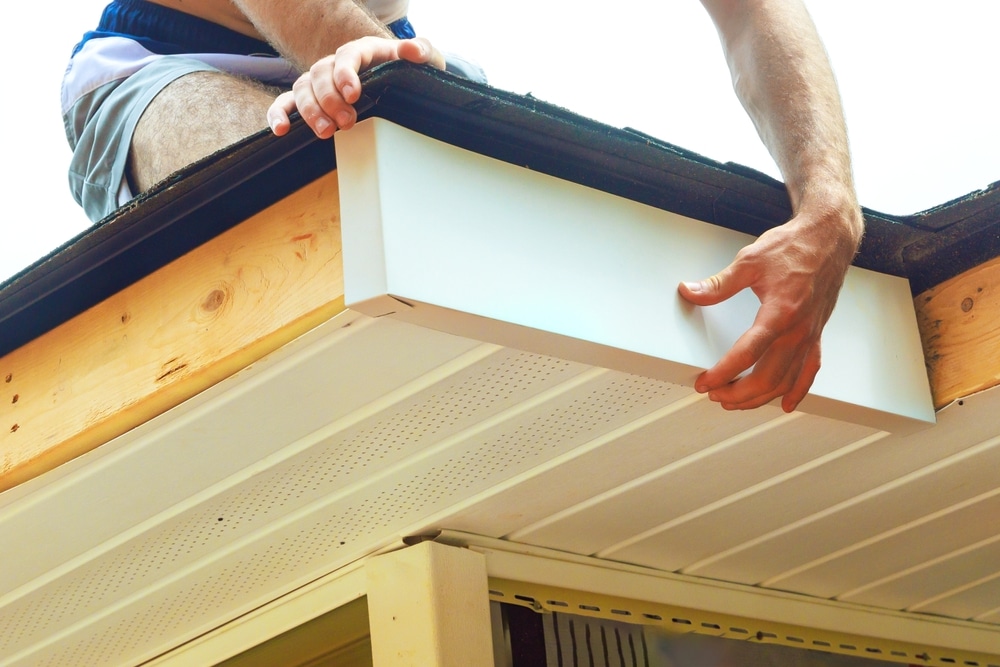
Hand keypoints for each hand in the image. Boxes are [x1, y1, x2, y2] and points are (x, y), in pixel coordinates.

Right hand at [267, 36, 445, 138]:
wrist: (404, 85)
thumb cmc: (411, 73)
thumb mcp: (426, 61)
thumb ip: (422, 52)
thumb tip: (412, 51)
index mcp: (363, 50)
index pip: (348, 55)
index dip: (346, 73)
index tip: (354, 94)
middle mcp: (338, 63)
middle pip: (321, 74)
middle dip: (331, 100)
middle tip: (347, 122)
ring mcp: (323, 81)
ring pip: (303, 89)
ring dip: (310, 111)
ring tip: (326, 132)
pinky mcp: (313, 99)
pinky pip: (288, 102)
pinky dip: (280, 114)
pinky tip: (281, 130)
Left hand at [678, 200, 861, 411]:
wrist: (829, 239)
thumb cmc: (792, 247)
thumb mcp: (749, 261)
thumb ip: (718, 284)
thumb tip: (690, 292)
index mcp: (779, 313)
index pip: (747, 353)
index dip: (724, 373)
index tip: (705, 382)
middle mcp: (798, 330)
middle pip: (768, 377)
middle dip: (738, 393)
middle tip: (714, 395)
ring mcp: (810, 335)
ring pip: (786, 381)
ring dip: (760, 397)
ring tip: (735, 402)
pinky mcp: (817, 334)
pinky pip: (809, 371)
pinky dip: (797, 391)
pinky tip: (784, 404)